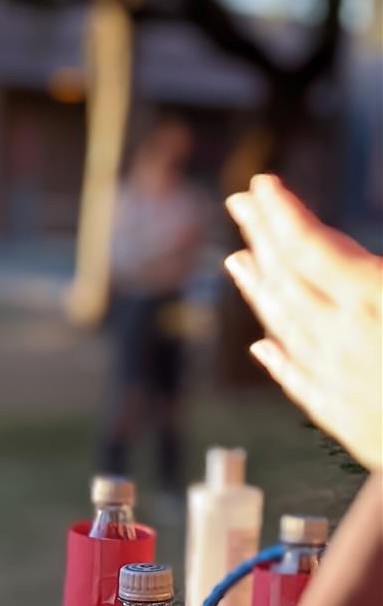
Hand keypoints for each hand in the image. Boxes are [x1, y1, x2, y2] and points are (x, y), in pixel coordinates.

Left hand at [225, 174, 382, 471]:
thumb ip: (375, 278)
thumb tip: (359, 264)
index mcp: (376, 303)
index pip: (312, 249)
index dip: (284, 214)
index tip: (260, 185)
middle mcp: (345, 342)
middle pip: (289, 282)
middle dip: (262, 239)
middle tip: (237, 205)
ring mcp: (340, 383)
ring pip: (285, 330)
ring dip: (259, 291)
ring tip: (236, 261)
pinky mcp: (346, 421)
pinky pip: (300, 383)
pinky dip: (278, 359)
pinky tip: (262, 346)